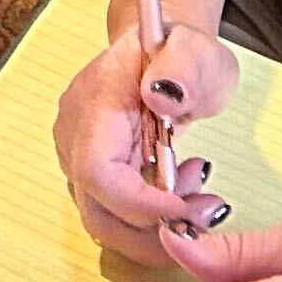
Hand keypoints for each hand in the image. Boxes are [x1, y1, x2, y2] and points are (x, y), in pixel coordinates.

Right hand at [53, 13, 238, 261]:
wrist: (164, 53)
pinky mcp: (96, 176)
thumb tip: (163, 95)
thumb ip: (183, 68)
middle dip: (155, 230)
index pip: (98, 172)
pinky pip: (119, 216)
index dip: (140, 204)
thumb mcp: (197, 51)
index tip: (187, 208)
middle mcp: (76, 137)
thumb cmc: (179, 53)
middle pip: (98, 213)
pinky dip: (157, 219)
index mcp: (94, 105)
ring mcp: (81, 159)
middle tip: (205, 212)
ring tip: (199, 193)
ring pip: (109, 223)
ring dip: (160, 226)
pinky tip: (184, 192)